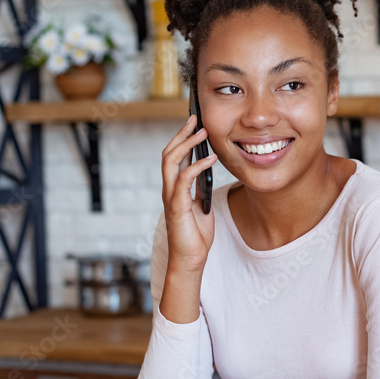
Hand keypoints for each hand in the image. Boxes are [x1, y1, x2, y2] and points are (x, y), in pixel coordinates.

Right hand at [161, 115, 218, 272]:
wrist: (190, 259)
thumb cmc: (195, 235)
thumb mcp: (202, 206)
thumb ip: (200, 189)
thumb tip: (207, 171)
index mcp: (174, 188)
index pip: (174, 157)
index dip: (182, 138)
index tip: (194, 123)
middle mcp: (169, 189)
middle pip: (168, 153)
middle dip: (182, 134)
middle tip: (196, 119)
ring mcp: (170, 197)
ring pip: (171, 161)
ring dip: (187, 144)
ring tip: (203, 133)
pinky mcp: (176, 206)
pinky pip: (183, 180)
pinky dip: (197, 166)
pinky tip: (211, 159)